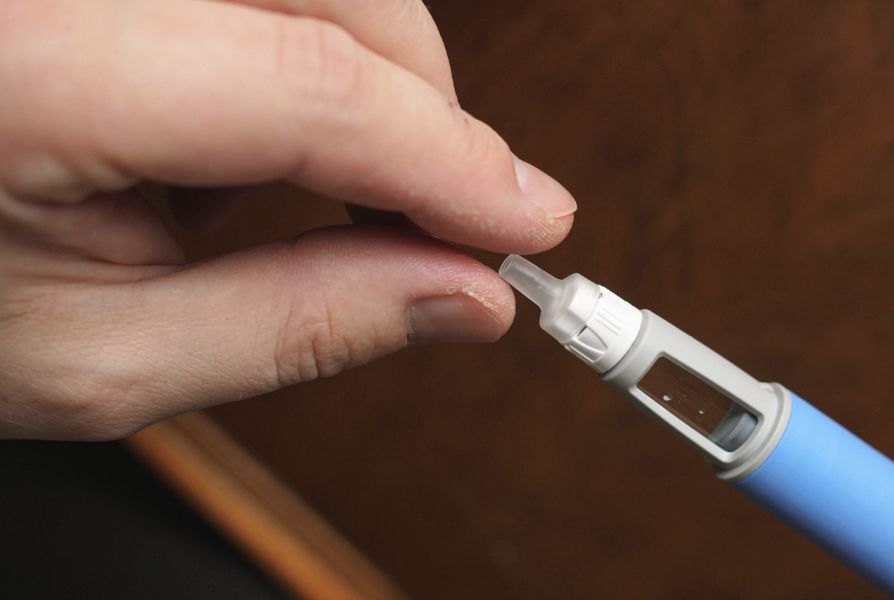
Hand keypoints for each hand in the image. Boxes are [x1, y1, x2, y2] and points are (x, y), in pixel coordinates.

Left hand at [0, 0, 575, 438]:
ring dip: (367, 75)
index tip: (529, 223)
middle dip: (426, 108)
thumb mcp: (100, 359)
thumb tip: (462, 297)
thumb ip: (299, 325)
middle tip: (446, 216)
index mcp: (20, 69)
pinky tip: (255, 127)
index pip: (303, 86)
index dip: (447, 159)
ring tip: (313, 183)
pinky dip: (308, 45)